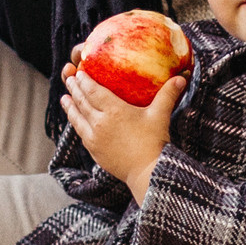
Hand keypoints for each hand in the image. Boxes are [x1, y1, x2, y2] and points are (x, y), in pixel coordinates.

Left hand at [61, 62, 183, 200]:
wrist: (146, 172)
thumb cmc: (154, 142)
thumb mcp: (160, 115)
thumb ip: (168, 94)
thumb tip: (182, 77)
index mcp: (114, 110)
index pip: (94, 91)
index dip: (85, 81)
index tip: (79, 72)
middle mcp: (100, 123)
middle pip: (82, 102)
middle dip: (74, 89)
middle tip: (69, 78)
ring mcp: (94, 138)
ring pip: (77, 118)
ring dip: (69, 106)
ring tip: (64, 97)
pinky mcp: (94, 151)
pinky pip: (81, 133)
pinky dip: (75, 123)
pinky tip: (75, 121)